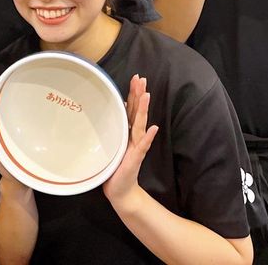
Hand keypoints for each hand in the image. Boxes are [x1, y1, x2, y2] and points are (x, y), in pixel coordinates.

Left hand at [103, 75, 157, 207]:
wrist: (120, 190)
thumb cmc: (115, 167)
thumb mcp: (113, 144)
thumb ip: (117, 128)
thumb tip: (118, 109)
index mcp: (128, 132)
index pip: (133, 109)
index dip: (134, 93)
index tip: (136, 78)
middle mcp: (134, 137)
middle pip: (138, 112)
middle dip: (140, 95)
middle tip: (141, 79)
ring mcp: (136, 147)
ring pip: (140, 125)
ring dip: (144, 110)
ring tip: (147, 95)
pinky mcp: (135, 159)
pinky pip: (142, 146)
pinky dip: (148, 137)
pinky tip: (154, 128)